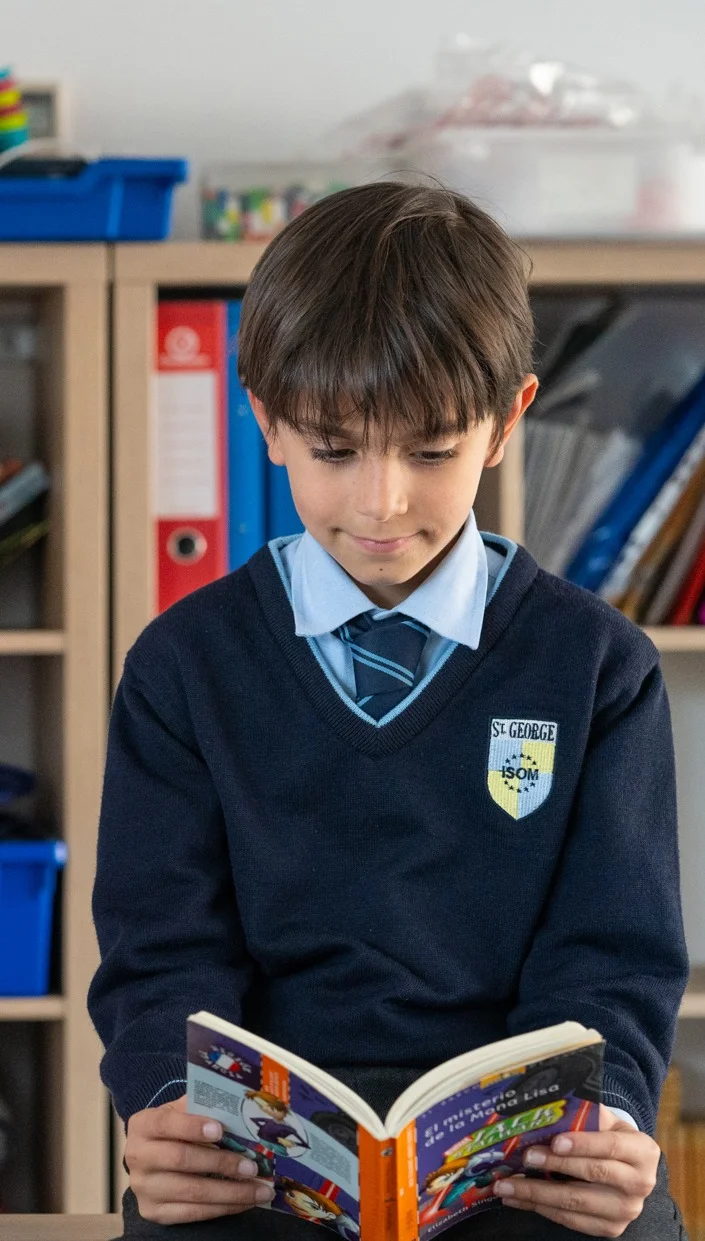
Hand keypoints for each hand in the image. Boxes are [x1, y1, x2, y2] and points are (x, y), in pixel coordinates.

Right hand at [125, 1093, 274, 1224]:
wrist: (151, 1156)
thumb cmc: (174, 1128)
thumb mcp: (181, 1111)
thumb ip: (201, 1107)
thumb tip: (238, 1108)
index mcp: (143, 1125)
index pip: (166, 1124)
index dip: (192, 1127)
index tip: (220, 1130)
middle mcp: (138, 1157)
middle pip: (182, 1160)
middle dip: (221, 1163)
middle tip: (252, 1166)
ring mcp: (145, 1189)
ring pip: (192, 1192)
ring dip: (231, 1192)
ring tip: (260, 1190)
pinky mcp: (155, 1213)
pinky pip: (193, 1214)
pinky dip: (223, 1208)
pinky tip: (245, 1202)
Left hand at [494, 1105, 659, 1236]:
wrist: (628, 1169)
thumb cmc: (610, 1138)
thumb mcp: (606, 1122)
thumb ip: (585, 1113)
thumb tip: (549, 1103)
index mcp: (642, 1151)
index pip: (611, 1146)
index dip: (583, 1144)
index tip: (555, 1141)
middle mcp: (640, 1184)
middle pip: (592, 1174)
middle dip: (554, 1165)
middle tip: (525, 1157)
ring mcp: (625, 1211)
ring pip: (575, 1202)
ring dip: (537, 1193)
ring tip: (507, 1184)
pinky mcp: (609, 1228)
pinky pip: (570, 1220)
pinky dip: (540, 1208)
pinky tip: (518, 1198)